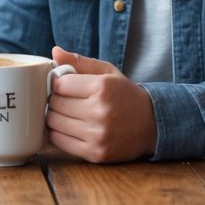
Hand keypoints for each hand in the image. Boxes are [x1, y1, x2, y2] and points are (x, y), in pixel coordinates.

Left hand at [45, 46, 157, 162]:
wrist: (151, 125)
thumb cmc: (124, 95)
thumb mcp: (107, 73)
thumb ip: (80, 62)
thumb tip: (55, 51)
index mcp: (101, 87)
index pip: (59, 85)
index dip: (58, 84)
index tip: (65, 86)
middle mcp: (99, 111)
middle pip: (55, 104)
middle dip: (56, 100)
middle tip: (65, 100)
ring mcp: (97, 134)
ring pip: (54, 123)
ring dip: (55, 118)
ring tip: (67, 114)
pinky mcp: (95, 153)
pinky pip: (60, 142)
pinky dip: (59, 134)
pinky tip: (69, 128)